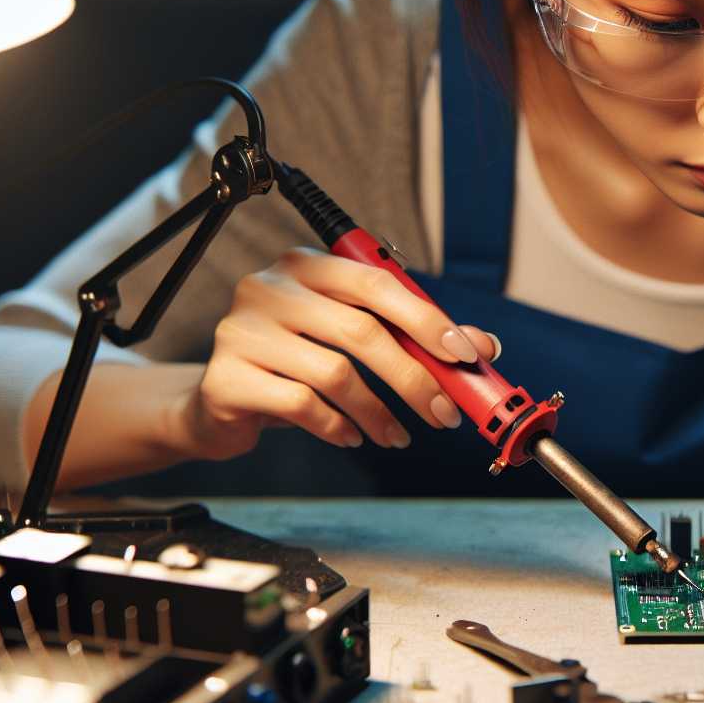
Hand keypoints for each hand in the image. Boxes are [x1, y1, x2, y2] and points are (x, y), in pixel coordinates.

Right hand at [176, 247, 497, 460]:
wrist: (220, 401)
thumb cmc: (294, 364)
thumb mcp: (353, 341)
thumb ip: (414, 337)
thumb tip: (482, 346)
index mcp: (306, 266)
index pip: (377, 283)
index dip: (426, 320)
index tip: (464, 357)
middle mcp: (269, 287)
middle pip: (361, 330)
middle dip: (414, 378)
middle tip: (443, 413)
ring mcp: (241, 330)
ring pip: (334, 373)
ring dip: (379, 413)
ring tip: (396, 435)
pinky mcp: (227, 376)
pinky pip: (300, 404)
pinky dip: (337, 426)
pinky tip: (350, 436)